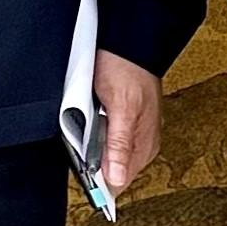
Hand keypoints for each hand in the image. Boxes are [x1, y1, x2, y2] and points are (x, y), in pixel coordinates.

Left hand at [93, 49, 161, 194]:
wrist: (127, 44)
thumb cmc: (128, 69)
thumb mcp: (122, 107)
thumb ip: (119, 144)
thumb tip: (116, 179)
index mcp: (144, 146)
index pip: (119, 182)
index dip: (98, 182)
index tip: (82, 172)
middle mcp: (140, 144)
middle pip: (111, 171)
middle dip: (93, 163)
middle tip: (83, 139)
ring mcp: (131, 135)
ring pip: (105, 157)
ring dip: (91, 148)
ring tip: (87, 125)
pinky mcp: (122, 124)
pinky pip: (104, 141)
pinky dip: (92, 136)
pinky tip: (89, 122)